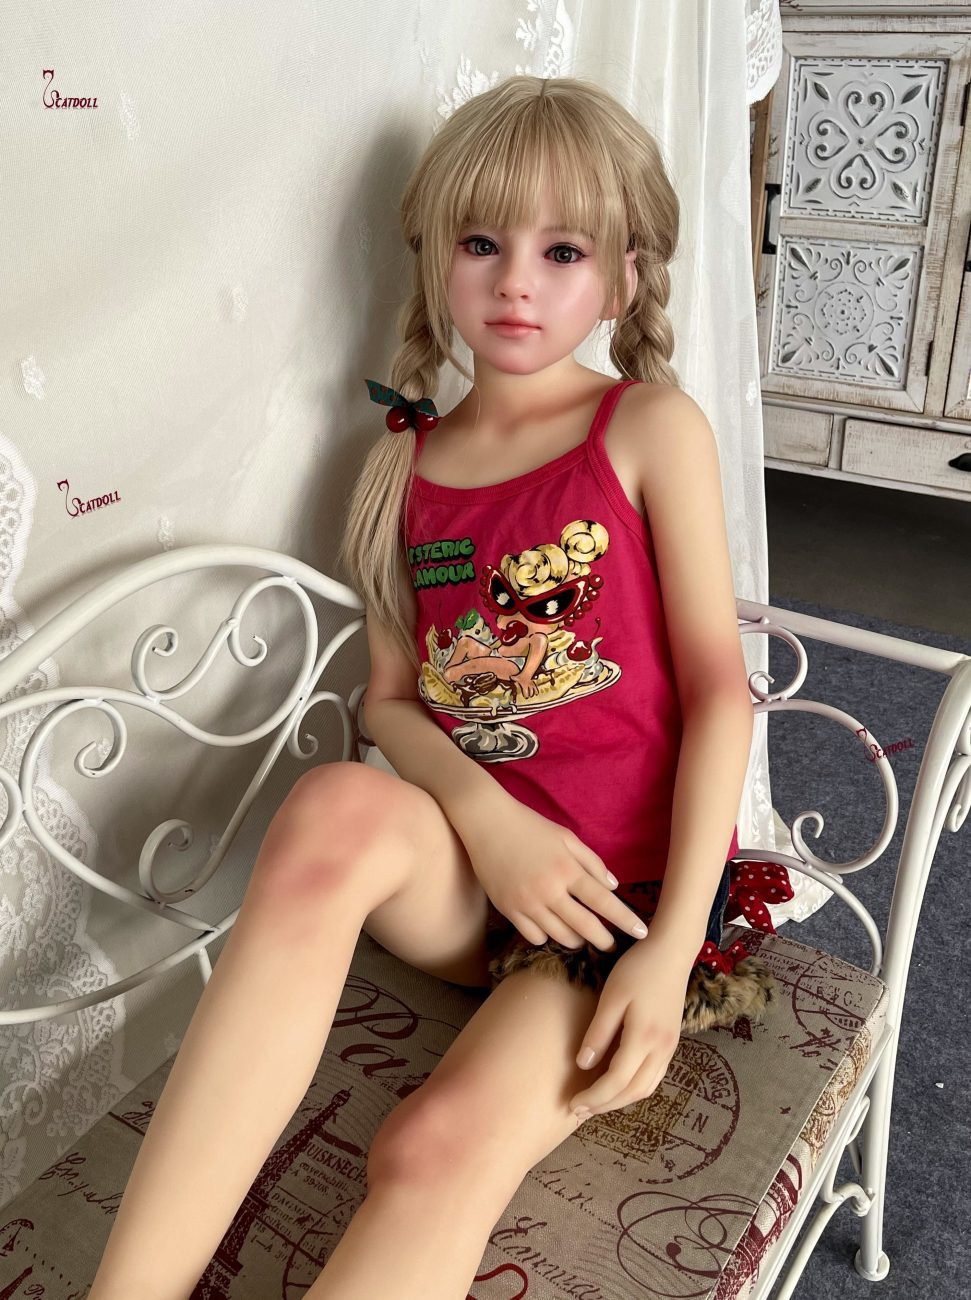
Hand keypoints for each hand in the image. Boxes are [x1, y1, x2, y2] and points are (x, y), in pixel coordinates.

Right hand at [461, 795, 648, 949]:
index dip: (625, 920)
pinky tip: (552, 930)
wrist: (486, 822)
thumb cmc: (530, 826)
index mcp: (567, 869)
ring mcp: (527, 902)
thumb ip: (592, 862)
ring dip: (577, 941)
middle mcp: (548, 889)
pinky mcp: (508, 909)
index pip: (604, 902)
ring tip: (583, 938)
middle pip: (585, 926)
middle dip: (604, 940)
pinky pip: (534, 936)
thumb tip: (614, 887)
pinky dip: (546, 937)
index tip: (641, 933)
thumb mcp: (565, 837)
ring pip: (560, 936)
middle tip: (612, 946)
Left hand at [570, 932, 691, 1119]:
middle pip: (632, 1091)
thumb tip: (582, 1064)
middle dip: (605, 1105)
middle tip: (578, 1110)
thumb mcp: (612, 997)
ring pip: (646, 1088)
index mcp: (644, 1038)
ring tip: (596, 1102)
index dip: (594, 1096)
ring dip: (620, 1100)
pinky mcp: (671, 1042)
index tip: (572, 1103)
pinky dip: (634, 1088)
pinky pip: (654, 1077)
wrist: (671, 952)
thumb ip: (598, 1033)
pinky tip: (618, 1084)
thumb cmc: (638, 969)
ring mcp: (669, 1047)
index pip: (616, 1081)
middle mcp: (661, 1049)